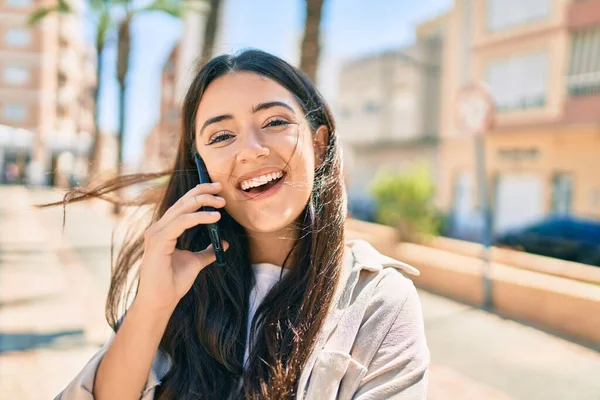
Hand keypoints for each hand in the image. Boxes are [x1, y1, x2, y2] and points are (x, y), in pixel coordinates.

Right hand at [135, 182, 228, 312]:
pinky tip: (215, 217)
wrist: (161, 301)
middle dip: (202, 191)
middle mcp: (158, 228)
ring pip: (182, 208)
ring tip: (221, 204)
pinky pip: (181, 221)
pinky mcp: (158, 240)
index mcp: (165, 230)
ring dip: (203, 202)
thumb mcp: (196, 262)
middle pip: (182, 201)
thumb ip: (207, 251)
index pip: (182, 205)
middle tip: (220, 188)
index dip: (199, 193)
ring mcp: (156, 233)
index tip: (217, 191)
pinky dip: (199, 217)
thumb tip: (223, 242)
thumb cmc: (173, 282)